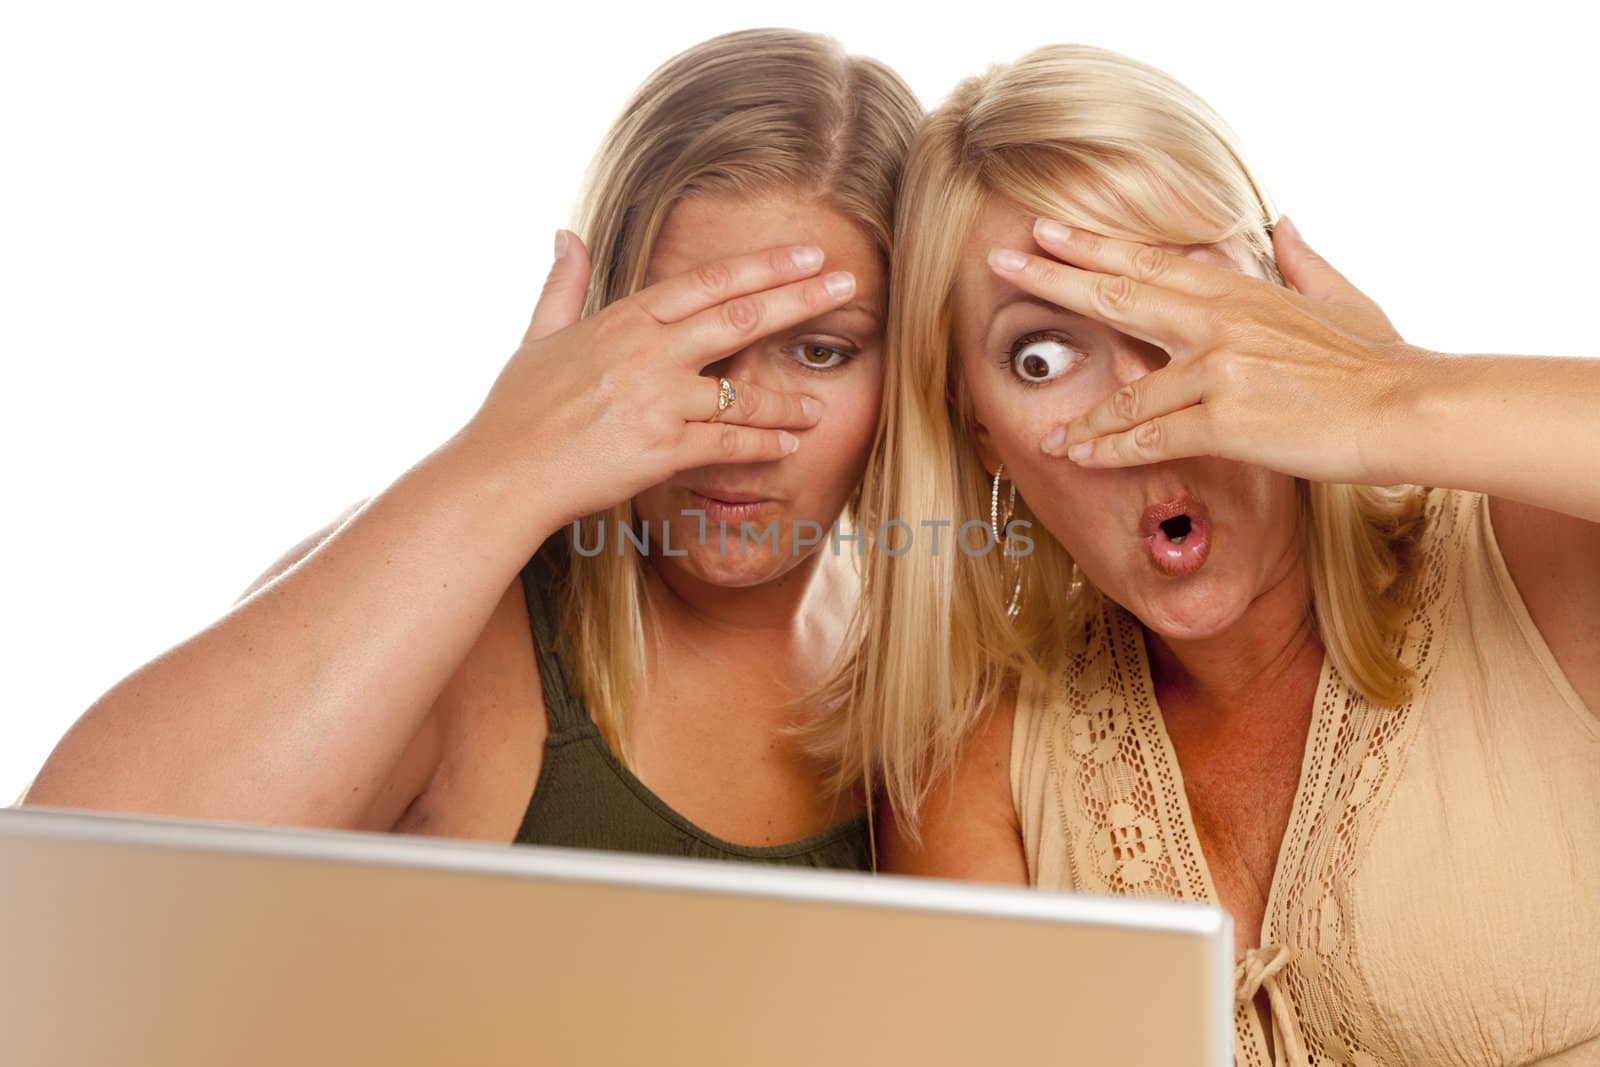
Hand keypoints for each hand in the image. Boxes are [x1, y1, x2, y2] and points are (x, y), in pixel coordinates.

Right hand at [462, 229, 856, 528]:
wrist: (502, 473)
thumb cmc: (517, 411)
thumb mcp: (538, 336)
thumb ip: (563, 285)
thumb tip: (566, 235)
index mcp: (623, 319)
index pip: (708, 281)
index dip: (763, 265)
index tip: (807, 252)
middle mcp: (647, 352)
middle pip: (741, 316)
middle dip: (801, 299)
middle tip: (848, 285)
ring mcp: (657, 400)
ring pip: (744, 392)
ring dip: (790, 396)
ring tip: (825, 400)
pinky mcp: (662, 449)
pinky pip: (728, 444)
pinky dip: (764, 444)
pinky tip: (792, 444)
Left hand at [989, 215, 1428, 485]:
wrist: (1410, 405)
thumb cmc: (1379, 361)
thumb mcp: (1341, 297)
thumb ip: (1303, 260)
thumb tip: (1284, 224)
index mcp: (1239, 291)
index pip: (1150, 261)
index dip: (1093, 246)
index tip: (1046, 229)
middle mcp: (1220, 318)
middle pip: (1120, 292)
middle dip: (1054, 277)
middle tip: (1001, 259)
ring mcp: (1221, 366)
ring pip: (1129, 389)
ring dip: (1083, 418)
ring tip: (1046, 434)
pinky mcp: (1229, 416)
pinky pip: (1153, 436)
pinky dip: (1111, 449)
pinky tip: (1079, 456)